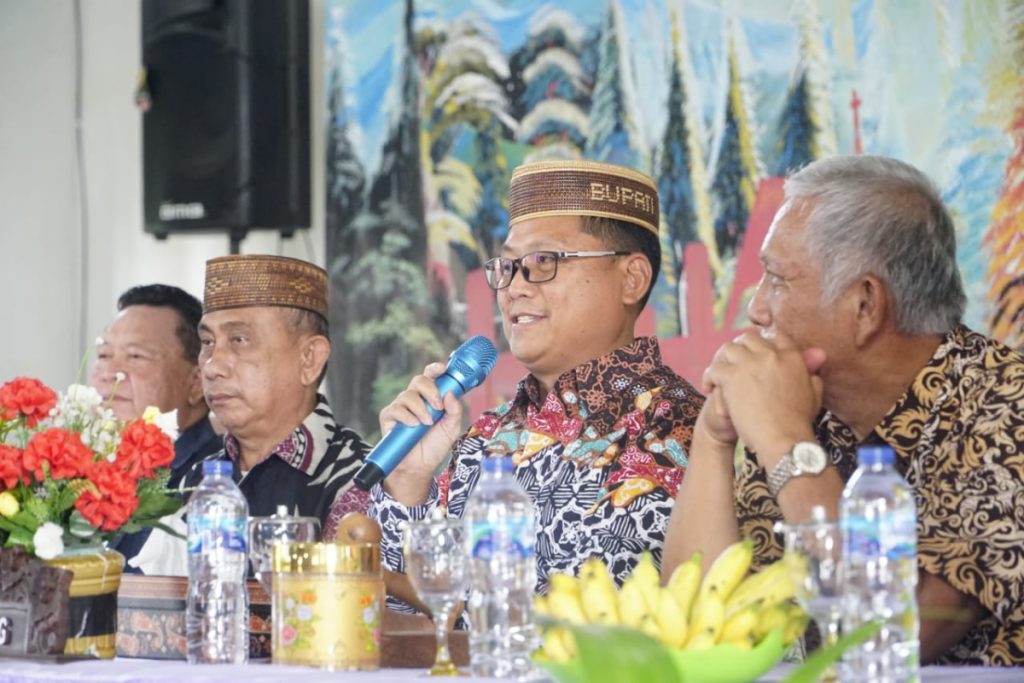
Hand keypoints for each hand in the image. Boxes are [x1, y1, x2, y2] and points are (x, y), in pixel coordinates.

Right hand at [378, 362, 463, 497]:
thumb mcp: (451, 428)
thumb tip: (450, 393)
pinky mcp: (389, 417)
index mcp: (430, 397)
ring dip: (420, 409)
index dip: (435, 368)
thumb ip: (455, 410)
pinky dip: (407, 416)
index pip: (431, 376)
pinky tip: (413, 426)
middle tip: (437, 407)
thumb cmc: (434, 446)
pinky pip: (396, 409)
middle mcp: (415, 398)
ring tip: (426, 424)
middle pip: (419, 380)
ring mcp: (401, 406)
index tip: (443, 368)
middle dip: (430, 390)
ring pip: (408, 395)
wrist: (419, 467)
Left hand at [702, 331, 824, 459]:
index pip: (774, 336)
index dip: (762, 342)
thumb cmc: (798, 422)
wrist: (783, 439)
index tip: (754, 353)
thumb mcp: (813, 393)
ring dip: (722, 360)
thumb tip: (817, 356)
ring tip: (718, 374)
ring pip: (728, 349)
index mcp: (791, 356)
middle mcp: (770, 354)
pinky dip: (709, 377)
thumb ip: (811, 372)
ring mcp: (749, 364)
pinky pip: (714, 368)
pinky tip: (709, 388)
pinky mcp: (732, 377)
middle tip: (732, 363)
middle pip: (748, 339)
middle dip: (739, 348)